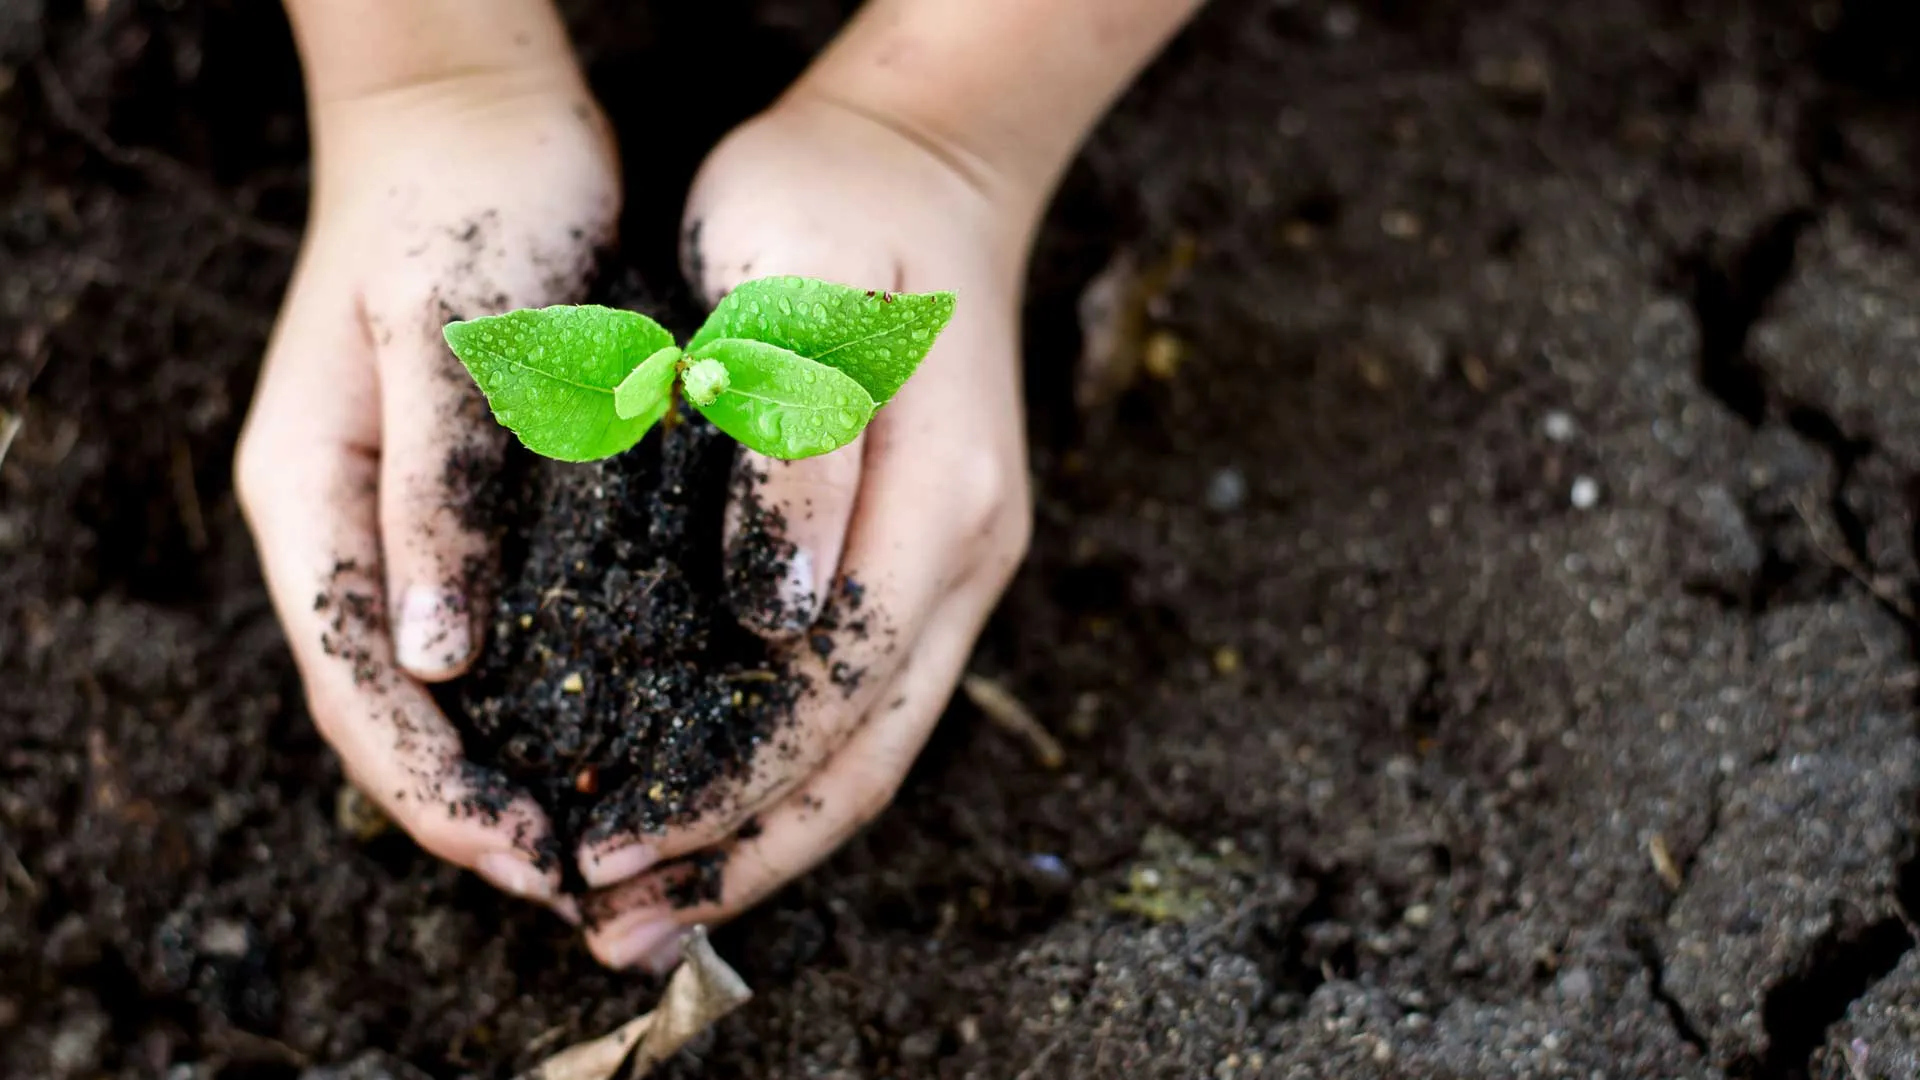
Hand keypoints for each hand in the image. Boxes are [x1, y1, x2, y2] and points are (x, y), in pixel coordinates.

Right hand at [235, 71, 617, 913]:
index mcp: (311, 500)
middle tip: (576, 879)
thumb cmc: (466, 207)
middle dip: (468, 806)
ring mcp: (398, 511)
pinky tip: (606, 724)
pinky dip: (533, 690)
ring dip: (499, 765)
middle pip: (386, 709)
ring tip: (593, 832)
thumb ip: (441, 496)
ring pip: (432, 680)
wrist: (477, 112)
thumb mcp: (453, 347)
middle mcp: (344, 524)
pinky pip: (483, 625)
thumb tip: (431, 659)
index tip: (532, 857)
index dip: (436, 792)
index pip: (357, 690)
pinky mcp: (462, 493)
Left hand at [577, 94, 1035, 968]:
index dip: (722, 790)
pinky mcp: (929, 549)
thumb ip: (793, 461)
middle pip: (865, 756)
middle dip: (745, 854)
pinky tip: (722, 796)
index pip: (829, 696)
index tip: (609, 847)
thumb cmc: (831, 205)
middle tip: (618, 925)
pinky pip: (866, 693)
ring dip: (772, 834)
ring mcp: (959, 558)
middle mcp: (965, 555)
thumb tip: (775, 622)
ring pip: (874, 742)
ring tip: (663, 902)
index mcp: (938, 504)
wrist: (924, 157)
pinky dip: (793, 765)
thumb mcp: (792, 297)